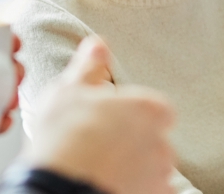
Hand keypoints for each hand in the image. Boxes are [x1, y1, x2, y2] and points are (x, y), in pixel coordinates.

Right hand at [26, 37, 175, 193]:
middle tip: (102, 147)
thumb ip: (89, 66)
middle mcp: (161, 142)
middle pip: (156, 140)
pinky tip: (109, 186)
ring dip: (136, 170)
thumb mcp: (69, 90)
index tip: (114, 121)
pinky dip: (134, 189)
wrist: (62, 188)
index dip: (136, 114)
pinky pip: (150, 192)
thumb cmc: (64, 138)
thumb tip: (98, 44)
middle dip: (135, 143)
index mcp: (146, 108)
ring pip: (153, 170)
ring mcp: (160, 176)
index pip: (158, 108)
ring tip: (103, 170)